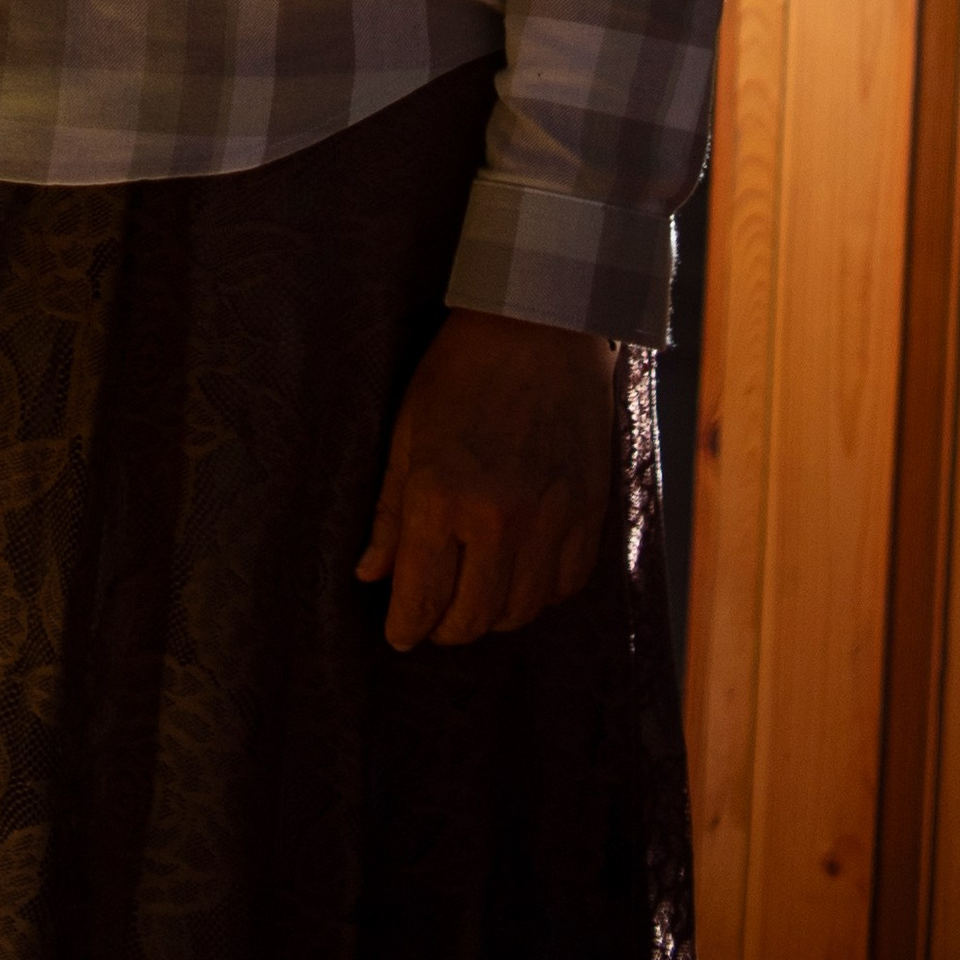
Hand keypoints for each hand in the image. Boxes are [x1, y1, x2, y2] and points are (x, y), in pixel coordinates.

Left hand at [356, 308, 614, 648]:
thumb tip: (370, 576)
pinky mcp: (589, 513)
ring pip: (520, 612)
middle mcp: (499, 520)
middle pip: (472, 618)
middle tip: (432, 615)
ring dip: (492, 614)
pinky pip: (565, 586)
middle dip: (444, 627)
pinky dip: (539, 593)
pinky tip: (520, 574)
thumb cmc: (461, 371)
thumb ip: (390, 513)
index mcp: (443, 497)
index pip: (421, 598)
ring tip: (474, 595)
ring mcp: (550, 520)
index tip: (399, 633)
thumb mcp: (409, 432)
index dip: (406, 627)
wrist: (541, 326)